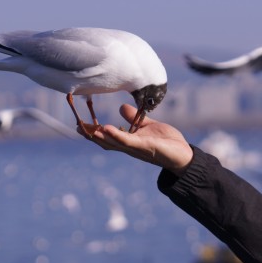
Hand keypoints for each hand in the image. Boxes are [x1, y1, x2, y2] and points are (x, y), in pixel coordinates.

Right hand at [79, 104, 193, 175]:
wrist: (183, 154)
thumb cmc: (167, 142)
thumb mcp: (148, 126)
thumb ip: (134, 118)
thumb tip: (121, 108)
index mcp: (129, 141)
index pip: (107, 137)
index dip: (93, 132)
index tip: (80, 125)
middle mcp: (129, 147)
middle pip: (106, 142)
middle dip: (91, 136)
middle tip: (77, 127)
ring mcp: (135, 148)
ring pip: (113, 143)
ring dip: (100, 137)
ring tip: (88, 129)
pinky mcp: (144, 147)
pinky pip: (127, 141)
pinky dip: (116, 135)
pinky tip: (106, 128)